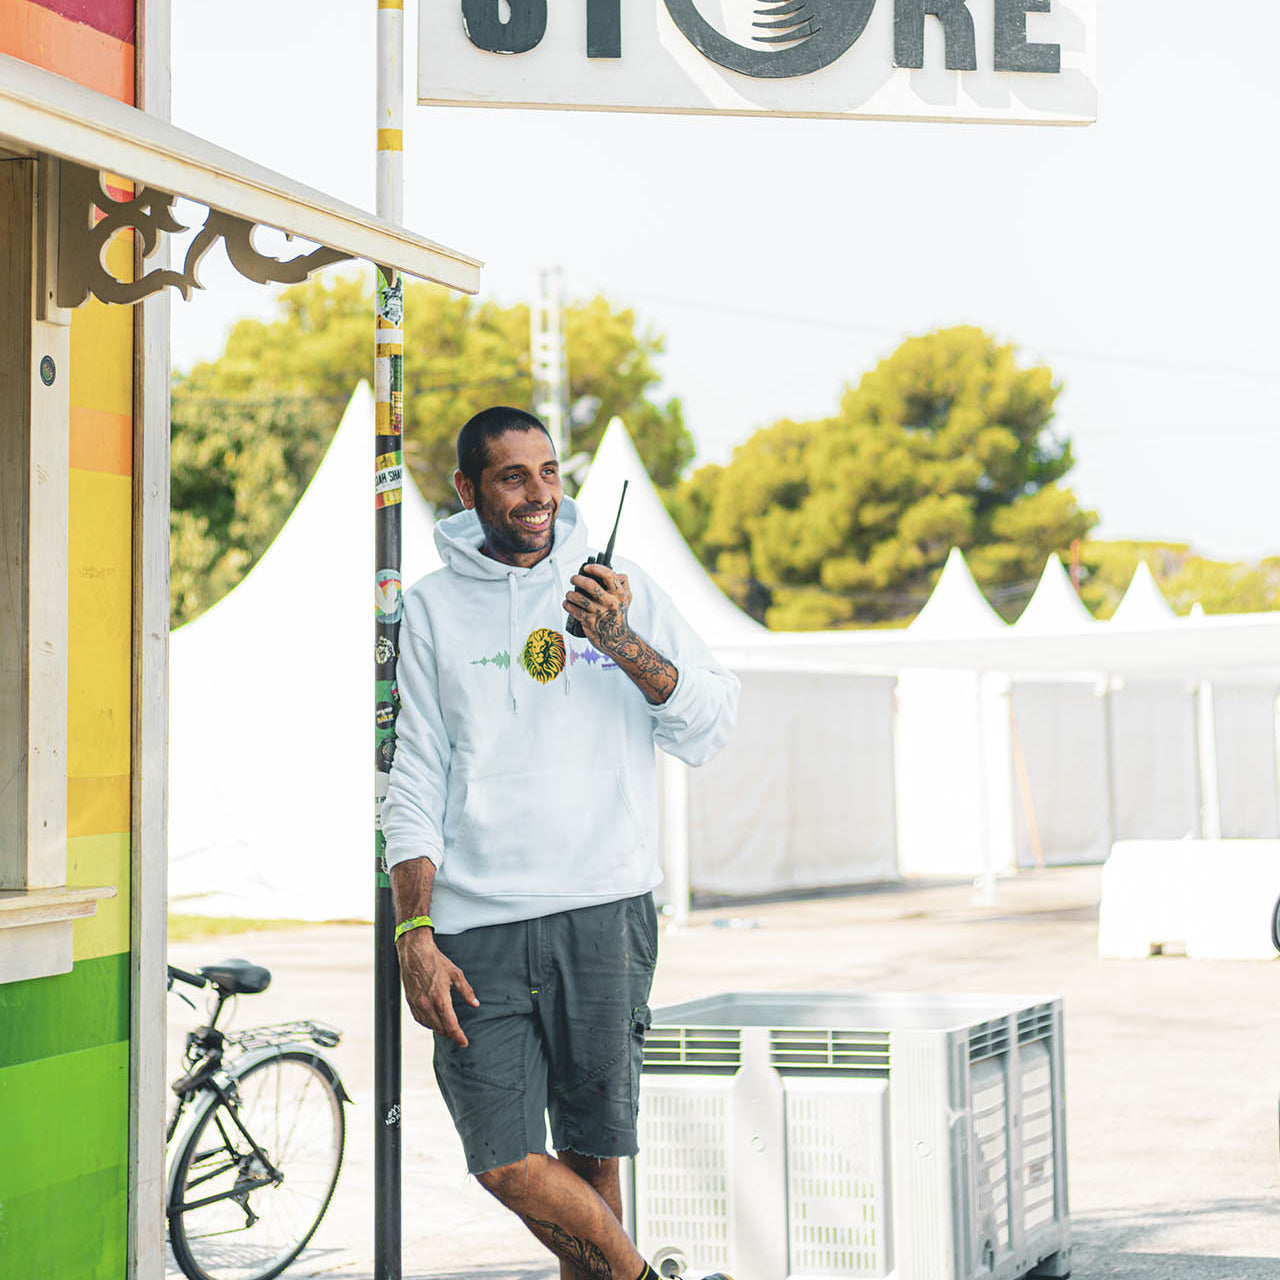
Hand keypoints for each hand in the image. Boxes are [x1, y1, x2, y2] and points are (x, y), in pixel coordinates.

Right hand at [395, 929, 477, 1046]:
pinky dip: (428, 1023)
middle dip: (450, 1033)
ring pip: (429, 1025)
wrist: (415, 952)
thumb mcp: (456, 974)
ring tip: (447, 1028)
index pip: (451, 1025)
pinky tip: (433, 1021)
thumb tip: (475, 1004)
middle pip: (440, 1028)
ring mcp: (417, 1004)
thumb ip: (466, 991)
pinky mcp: (410, 1002)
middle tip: (457, 1033)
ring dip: (439, 1029)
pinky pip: (419, 1019)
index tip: (464, 1043)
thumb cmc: (437, 961)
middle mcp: (427, 1004)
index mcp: (440, 999)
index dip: (458, 1036)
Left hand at [564, 563, 632, 650]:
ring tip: (569, 593)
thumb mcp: (627, 598)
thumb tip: (613, 572)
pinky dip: (568, 606)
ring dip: (571, 594)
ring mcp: (600, 613)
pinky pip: (575, 611)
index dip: (596, 568)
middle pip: (591, 585)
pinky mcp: (591, 623)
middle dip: (578, 579)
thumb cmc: (619, 615)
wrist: (618, 639)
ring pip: (580, 598)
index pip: (609, 576)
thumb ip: (623, 582)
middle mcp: (610, 603)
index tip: (587, 567)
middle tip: (573, 579)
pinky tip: (567, 603)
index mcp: (619, 595)